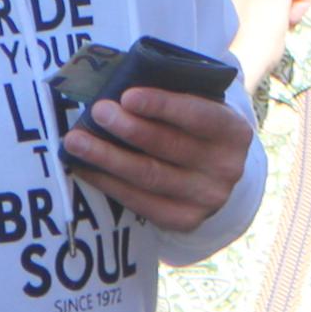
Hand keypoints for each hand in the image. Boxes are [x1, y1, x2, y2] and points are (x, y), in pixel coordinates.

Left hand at [70, 84, 254, 235]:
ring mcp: (207, 198)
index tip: (127, 96)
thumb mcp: (198, 107)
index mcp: (233, 131)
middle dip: (129, 128)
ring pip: (149, 176)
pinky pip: (140, 202)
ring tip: (76, 142)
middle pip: (169, 146)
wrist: (213, 173)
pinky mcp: (185, 219)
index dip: (162, 106)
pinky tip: (86, 168)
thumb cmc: (194, 128)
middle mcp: (226, 167)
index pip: (198, 115)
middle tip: (97, 112)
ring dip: (108, 157)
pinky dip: (109, 183)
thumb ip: (171, 97)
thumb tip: (117, 91)